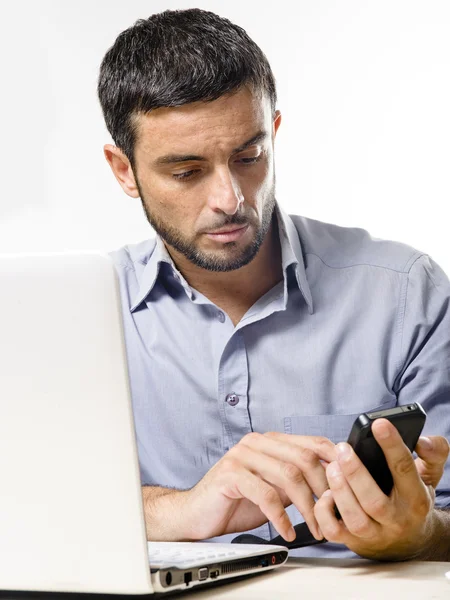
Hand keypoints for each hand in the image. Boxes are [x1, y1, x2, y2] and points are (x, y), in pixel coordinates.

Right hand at [183, 431, 336, 541]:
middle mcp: (256, 443)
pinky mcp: (230, 474)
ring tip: (314, 528)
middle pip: (303, 458)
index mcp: (269, 441)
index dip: (333, 460)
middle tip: (330, 514)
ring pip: (288, 475)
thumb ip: (296, 481)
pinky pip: (265, 494)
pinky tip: (287, 532)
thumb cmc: (236, 501)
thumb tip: (332, 484)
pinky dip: (281, 517)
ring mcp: (242, 455)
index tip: (349, 481)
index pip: (310, 442)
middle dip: (323, 489)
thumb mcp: (273, 488)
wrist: (196, 513)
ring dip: (306, 506)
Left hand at [314, 418, 449, 559]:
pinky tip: (325, 493)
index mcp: (415, 499)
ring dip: (340, 491)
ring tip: (331, 467)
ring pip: (355, 519)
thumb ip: (433, 453)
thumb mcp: (429, 476)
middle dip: (355, 473)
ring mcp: (374, 533)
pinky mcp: (354, 541)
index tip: (379, 424)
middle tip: (343, 449)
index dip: (392, 445)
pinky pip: (334, 532)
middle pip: (375, 502)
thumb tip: (422, 440)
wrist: (408, 541)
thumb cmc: (412, 499)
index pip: (404, 470)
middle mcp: (396, 519)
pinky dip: (324, 513)